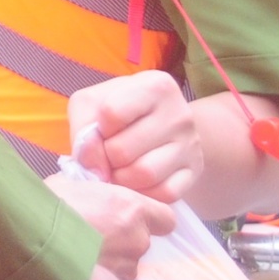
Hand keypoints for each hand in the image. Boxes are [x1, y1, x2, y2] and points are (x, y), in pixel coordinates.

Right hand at [46, 174, 175, 279]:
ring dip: (110, 260)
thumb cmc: (46, 209)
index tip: (131, 217)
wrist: (31, 245)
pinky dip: (101, 278)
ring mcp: (127, 268)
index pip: (166, 218)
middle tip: (91, 234)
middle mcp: (137, 239)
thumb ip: (89, 189)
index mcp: (131, 208)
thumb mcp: (67, 184)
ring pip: (126, 264)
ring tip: (80, 255)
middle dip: (121, 239)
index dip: (151, 219)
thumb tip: (87, 190)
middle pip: (140, 240)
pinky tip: (77, 271)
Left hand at [68, 70, 201, 203]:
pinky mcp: (195, 172)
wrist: (158, 125)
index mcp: (155, 85)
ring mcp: (191, 144)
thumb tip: (94, 167)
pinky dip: (143, 193)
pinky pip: (164, 194)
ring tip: (118, 169)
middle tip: (107, 155)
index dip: (97, 129)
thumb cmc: (118, 110)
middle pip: (123, 150)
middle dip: (106, 158)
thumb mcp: (91, 104)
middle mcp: (180, 113)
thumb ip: (83, 128)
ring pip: (144, 174)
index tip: (101, 129)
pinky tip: (137, 181)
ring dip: (121, 178)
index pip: (111, 113)